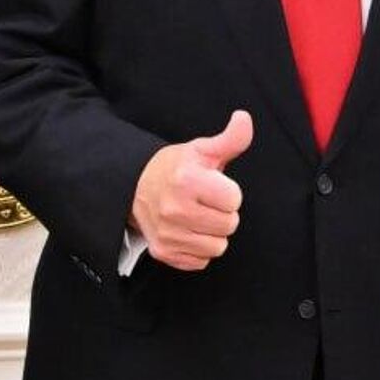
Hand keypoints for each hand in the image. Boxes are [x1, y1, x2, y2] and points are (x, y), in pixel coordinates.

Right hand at [129, 111, 252, 270]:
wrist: (134, 187)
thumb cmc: (175, 168)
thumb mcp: (202, 150)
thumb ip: (230, 139)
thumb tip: (244, 118)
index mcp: (187, 180)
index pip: (234, 200)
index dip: (228, 192)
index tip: (212, 185)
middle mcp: (174, 209)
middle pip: (229, 225)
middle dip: (222, 213)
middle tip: (205, 202)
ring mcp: (167, 233)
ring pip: (217, 247)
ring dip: (212, 233)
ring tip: (197, 217)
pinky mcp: (163, 252)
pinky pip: (201, 261)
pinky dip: (197, 249)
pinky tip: (187, 231)